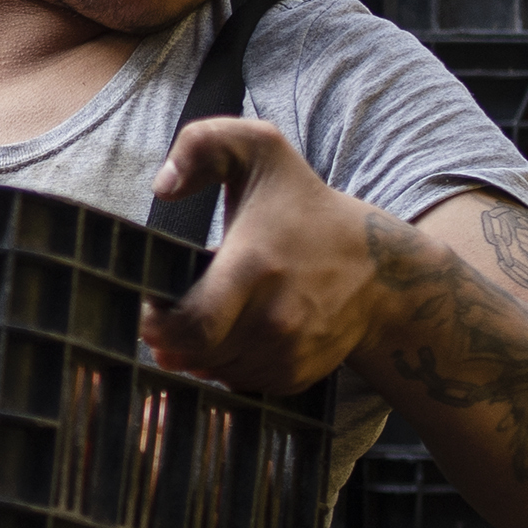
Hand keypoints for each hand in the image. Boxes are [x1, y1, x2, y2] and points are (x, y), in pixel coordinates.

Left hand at [137, 118, 377, 395]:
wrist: (377, 267)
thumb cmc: (305, 205)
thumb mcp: (260, 148)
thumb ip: (202, 144)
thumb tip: (164, 186)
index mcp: (256, 268)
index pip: (191, 326)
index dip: (158, 326)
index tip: (150, 310)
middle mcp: (275, 319)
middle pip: (196, 353)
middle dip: (173, 339)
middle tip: (168, 316)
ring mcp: (289, 352)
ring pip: (215, 372)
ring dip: (200, 353)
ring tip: (205, 319)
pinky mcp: (296, 376)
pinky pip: (241, 383)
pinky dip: (228, 365)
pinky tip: (234, 335)